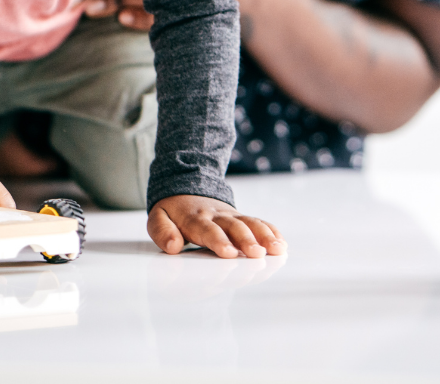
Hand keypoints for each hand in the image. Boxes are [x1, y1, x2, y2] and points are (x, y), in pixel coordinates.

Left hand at [148, 194, 286, 258]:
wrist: (185, 186)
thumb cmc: (172, 211)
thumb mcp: (158, 218)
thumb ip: (162, 232)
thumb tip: (173, 246)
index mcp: (194, 218)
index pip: (207, 230)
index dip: (218, 241)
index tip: (229, 253)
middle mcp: (216, 216)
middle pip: (233, 227)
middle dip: (246, 240)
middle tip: (257, 254)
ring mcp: (231, 216)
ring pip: (250, 223)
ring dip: (264, 236)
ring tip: (277, 249)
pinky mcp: (240, 218)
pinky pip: (258, 222)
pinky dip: (270, 231)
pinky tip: (281, 244)